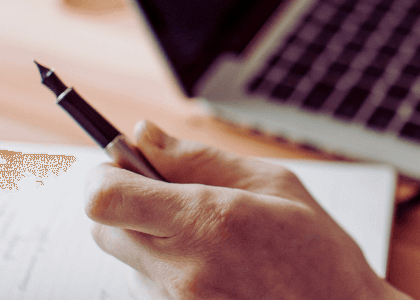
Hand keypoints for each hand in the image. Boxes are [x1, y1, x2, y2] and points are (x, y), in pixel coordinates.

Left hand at [85, 121, 409, 299]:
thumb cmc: (317, 250)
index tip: (122, 162)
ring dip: (148, 237)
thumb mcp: (271, 183)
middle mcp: (182, 268)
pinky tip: (215, 265)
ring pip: (126, 258)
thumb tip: (143, 134)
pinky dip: (167, 267)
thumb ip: (199, 159)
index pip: (105, 198)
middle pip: (103, 228)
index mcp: (206, 221)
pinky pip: (149, 285)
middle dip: (123, 202)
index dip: (104, 173)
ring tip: (209, 236)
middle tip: (166, 192)